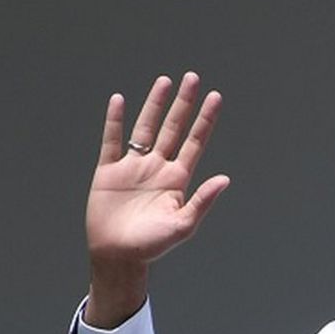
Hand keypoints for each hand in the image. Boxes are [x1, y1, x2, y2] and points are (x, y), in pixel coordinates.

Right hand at [84, 72, 228, 326]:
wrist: (117, 256)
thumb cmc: (152, 245)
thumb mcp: (182, 225)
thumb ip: (202, 201)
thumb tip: (225, 179)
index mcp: (178, 179)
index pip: (195, 141)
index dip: (204, 119)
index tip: (215, 96)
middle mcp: (158, 168)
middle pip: (173, 128)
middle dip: (183, 103)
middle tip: (192, 77)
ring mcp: (133, 167)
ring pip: (145, 128)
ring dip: (154, 105)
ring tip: (165, 81)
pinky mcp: (108, 172)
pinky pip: (112, 141)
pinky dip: (115, 121)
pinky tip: (120, 101)